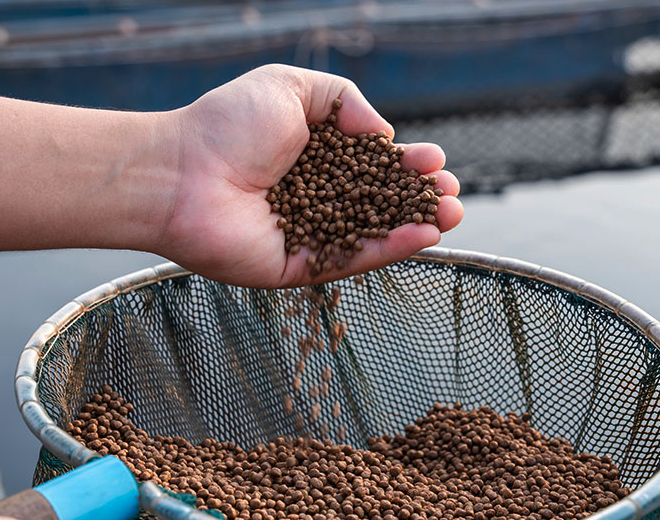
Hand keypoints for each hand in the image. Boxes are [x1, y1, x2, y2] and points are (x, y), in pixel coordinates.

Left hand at [159, 64, 463, 287]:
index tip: (434, 160)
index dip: (405, 164)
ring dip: (416, 225)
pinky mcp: (302, 266)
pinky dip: (389, 248)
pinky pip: (352, 258)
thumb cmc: (227, 125)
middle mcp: (316, 197)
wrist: (181, 172)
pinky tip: (423, 236)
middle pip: (380, 201)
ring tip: (453, 215)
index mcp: (314, 158)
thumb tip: (382, 134)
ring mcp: (311, 234)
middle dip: (419, 198)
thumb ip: (344, 101)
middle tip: (452, 194)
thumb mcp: (292, 88)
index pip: (372, 165)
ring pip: (373, 232)